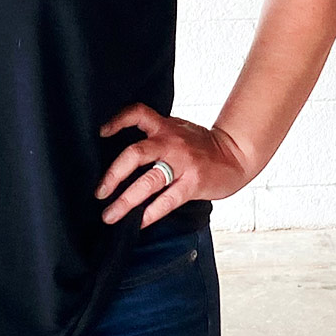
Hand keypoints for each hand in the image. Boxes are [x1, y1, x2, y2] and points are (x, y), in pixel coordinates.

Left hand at [96, 105, 254, 226]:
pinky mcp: (193, 183)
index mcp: (165, 127)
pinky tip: (139, 222)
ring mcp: (182, 163)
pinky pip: (167, 200)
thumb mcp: (177, 130)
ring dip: (126, 201)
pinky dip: (150, 213)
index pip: (138, 114)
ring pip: (148, 182)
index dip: (118, 120)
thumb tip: (122, 153)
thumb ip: (155, 134)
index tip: (101, 132)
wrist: (235, 154)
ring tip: (110, 215)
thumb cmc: (201, 146)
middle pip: (136, 154)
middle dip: (113, 175)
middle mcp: (171, 143)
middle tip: (100, 192)